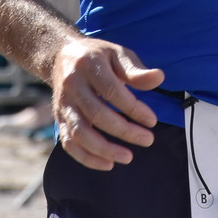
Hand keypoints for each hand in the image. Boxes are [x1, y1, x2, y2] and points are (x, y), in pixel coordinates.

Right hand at [50, 36, 164, 170]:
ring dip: (104, 149)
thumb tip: (158, 78)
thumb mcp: (117, 53)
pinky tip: (107, 164)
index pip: (111, 91)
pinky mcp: (59, 118)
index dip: (132, 108)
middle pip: (96, 114)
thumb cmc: (96, 56)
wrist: (61, 55)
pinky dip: (86, 158)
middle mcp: (72, 85)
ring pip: (79, 132)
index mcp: (88, 65)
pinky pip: (69, 143)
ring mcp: (63, 104)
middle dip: (124, 131)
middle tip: (147, 140)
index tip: (151, 121)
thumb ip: (135, 69)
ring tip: (128, 157)